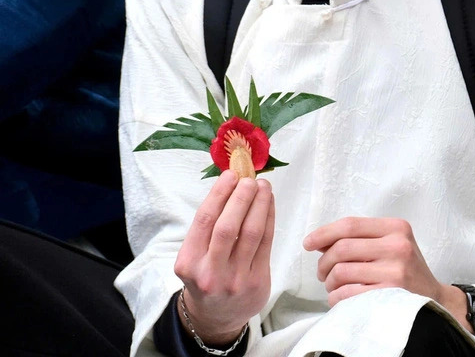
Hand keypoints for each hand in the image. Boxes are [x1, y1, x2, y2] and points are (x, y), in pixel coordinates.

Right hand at [174, 171, 273, 345]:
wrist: (216, 317)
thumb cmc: (206, 276)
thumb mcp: (195, 256)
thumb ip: (209, 226)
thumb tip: (230, 184)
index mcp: (188, 263)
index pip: (204, 221)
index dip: (219, 194)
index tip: (230, 175)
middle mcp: (209, 273)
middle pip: (227, 227)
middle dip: (241, 198)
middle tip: (250, 179)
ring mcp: (235, 279)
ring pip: (250, 234)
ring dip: (259, 205)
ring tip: (263, 186)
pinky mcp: (257, 282)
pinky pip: (266, 243)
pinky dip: (269, 219)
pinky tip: (269, 204)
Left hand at [303, 217, 468, 328]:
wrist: (433, 300)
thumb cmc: (406, 270)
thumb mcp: (391, 245)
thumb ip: (360, 239)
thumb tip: (319, 241)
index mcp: (397, 228)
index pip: (350, 225)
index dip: (324, 233)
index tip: (308, 243)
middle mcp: (398, 246)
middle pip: (342, 248)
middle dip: (324, 262)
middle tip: (323, 273)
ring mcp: (395, 271)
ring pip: (341, 272)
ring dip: (329, 282)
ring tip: (334, 286)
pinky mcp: (389, 295)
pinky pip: (346, 294)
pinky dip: (336, 297)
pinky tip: (342, 298)